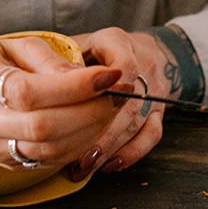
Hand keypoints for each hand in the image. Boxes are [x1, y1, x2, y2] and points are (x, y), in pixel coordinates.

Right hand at [0, 35, 125, 169]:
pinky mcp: (5, 164)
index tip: (110, 75)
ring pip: (48, 149)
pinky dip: (78, 144)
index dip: (73, 87)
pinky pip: (48, 160)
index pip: (27, 90)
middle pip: (41, 126)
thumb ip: (51, 60)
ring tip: (111, 107)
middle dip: (90, 111)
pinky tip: (94, 124)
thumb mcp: (19, 46)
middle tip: (120, 93)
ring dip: (90, 130)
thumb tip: (88, 79)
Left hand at [67, 26, 175, 179]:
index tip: (84, 109)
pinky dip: (130, 153)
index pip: (123, 65)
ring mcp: (155, 90)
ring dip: (111, 148)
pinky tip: (108, 165)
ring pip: (138, 123)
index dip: (108, 89)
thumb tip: (48, 86)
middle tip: (77, 156)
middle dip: (103, 133)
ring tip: (85, 166)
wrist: (141, 50)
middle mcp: (143, 65)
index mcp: (118, 42)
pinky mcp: (159, 111)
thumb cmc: (97, 50)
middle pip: (128, 103)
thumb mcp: (78, 43)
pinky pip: (151, 135)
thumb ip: (65, 62)